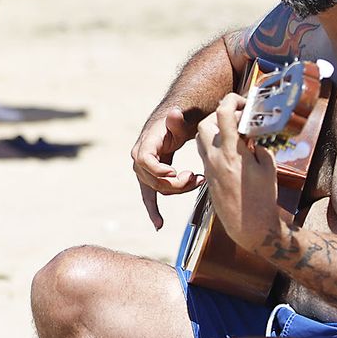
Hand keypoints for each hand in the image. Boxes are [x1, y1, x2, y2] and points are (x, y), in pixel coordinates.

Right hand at [131, 106, 204, 229]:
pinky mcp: (149, 180)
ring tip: (197, 181)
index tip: (174, 173)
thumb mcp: (177, 120)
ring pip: (158, 189)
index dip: (158, 169)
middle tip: (197, 177)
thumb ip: (176, 120)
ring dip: (178, 190)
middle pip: (154, 179)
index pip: (144, 160)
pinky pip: (150, 197)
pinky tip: (158, 224)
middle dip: (176, 183)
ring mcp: (143, 172)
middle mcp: (139, 160)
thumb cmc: (175, 123)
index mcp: (145, 145)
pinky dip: (153, 211)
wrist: (169, 127)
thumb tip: (174, 113)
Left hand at [193, 93, 280, 248]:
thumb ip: (259, 147)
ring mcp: (209, 167)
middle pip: (206, 123)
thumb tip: (252, 138)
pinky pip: (204, 151)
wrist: (249, 226)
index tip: (242, 102)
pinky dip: (214, 144)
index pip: (223, 114)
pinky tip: (230, 149)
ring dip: (215, 129)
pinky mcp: (208, 176)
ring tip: (233, 133)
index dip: (231, 101)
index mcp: (232, 152)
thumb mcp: (269, 168)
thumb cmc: (262, 199)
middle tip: (237, 118)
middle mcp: (215, 157)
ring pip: (201, 137)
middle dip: (220, 115)